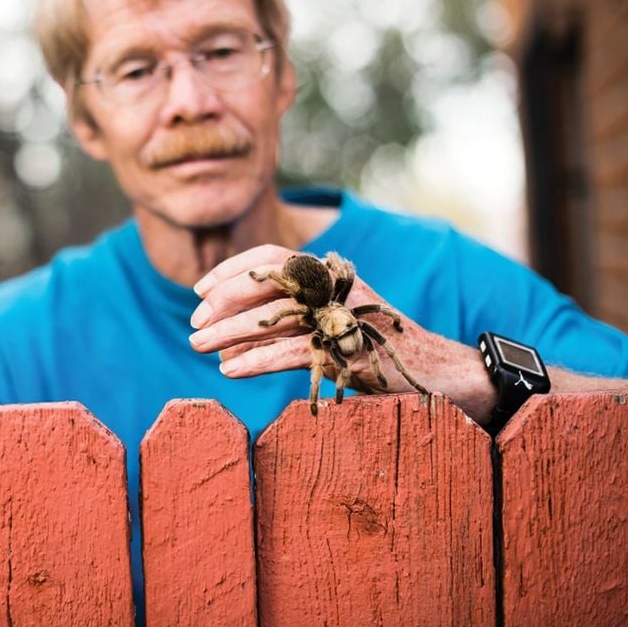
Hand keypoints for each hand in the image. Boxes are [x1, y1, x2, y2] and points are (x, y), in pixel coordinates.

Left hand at [188, 245, 492, 419]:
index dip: (231, 271)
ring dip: (229, 333)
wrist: (433, 371)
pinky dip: (255, 361)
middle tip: (194, 326)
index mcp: (329, 274)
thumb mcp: (327, 324)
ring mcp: (342, 318)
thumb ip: (286, 321)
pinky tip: (229, 371)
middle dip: (223, 303)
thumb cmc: (371, 347)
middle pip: (266, 285)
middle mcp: (334, 288)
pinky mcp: (347, 351)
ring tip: (198, 348)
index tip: (198, 292)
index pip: (271, 256)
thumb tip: (227, 341)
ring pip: (273, 318)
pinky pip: (291, 352)